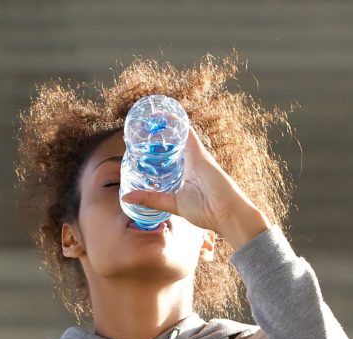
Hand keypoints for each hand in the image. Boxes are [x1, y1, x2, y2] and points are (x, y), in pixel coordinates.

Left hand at [120, 125, 261, 235]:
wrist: (226, 212)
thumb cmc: (206, 211)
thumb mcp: (172, 204)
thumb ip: (151, 199)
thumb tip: (125, 197)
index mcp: (185, 174)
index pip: (168, 158)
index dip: (155, 150)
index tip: (138, 145)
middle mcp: (191, 162)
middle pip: (172, 144)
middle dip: (159, 136)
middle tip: (141, 128)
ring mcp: (196, 155)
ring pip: (178, 135)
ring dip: (166, 125)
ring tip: (150, 115)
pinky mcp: (199, 152)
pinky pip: (186, 132)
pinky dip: (177, 122)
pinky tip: (165, 113)